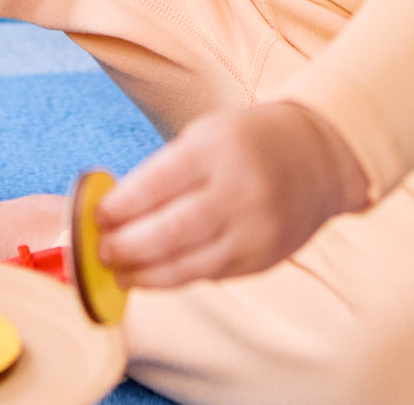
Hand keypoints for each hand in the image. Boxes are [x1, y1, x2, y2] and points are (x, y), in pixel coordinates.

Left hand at [94, 101, 367, 288]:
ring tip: (115, 270)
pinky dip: (173, 278)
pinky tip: (148, 275)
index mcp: (219, 149)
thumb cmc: (247, 141)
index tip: (95, 215)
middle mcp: (239, 191)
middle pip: (169, 231)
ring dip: (142, 273)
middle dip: (125, 246)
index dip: (121, 205)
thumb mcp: (205, 135)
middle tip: (97, 250)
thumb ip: (164, 171)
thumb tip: (114, 212)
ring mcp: (254, 231)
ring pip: (186, 264)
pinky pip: (207, 275)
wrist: (318, 158)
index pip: (158, 183)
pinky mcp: (261, 260)